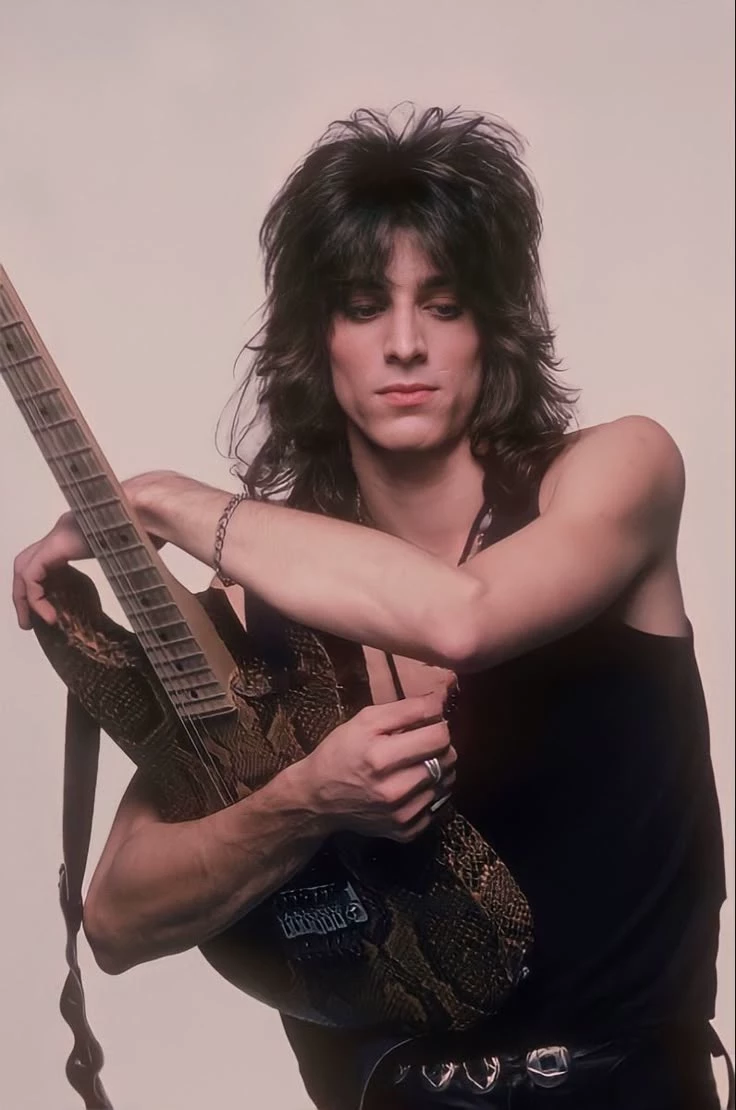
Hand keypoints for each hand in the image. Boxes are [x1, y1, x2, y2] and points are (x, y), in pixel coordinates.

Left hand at [11, 472, 172, 629]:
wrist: (151, 510)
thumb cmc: (150, 528)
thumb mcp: (129, 555)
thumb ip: (120, 564)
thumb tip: (137, 584)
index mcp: (76, 534)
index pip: (46, 561)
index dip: (43, 587)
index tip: (51, 610)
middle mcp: (62, 531)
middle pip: (28, 563)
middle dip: (24, 594)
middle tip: (29, 621)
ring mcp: (58, 535)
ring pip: (24, 568)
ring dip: (23, 598)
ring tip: (32, 624)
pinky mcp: (57, 543)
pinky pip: (32, 575)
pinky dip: (35, 598)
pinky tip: (49, 615)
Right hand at [294, 692, 456, 842]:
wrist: (318, 799)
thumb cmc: (341, 752)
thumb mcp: (364, 720)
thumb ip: (406, 708)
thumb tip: (441, 701)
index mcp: (381, 758)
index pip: (439, 736)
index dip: (438, 724)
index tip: (428, 723)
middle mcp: (394, 790)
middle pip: (448, 759)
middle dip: (439, 746)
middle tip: (421, 743)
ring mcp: (402, 815)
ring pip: (446, 783)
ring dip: (437, 770)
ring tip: (415, 765)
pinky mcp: (406, 831)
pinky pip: (437, 807)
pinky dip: (429, 794)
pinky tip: (410, 787)